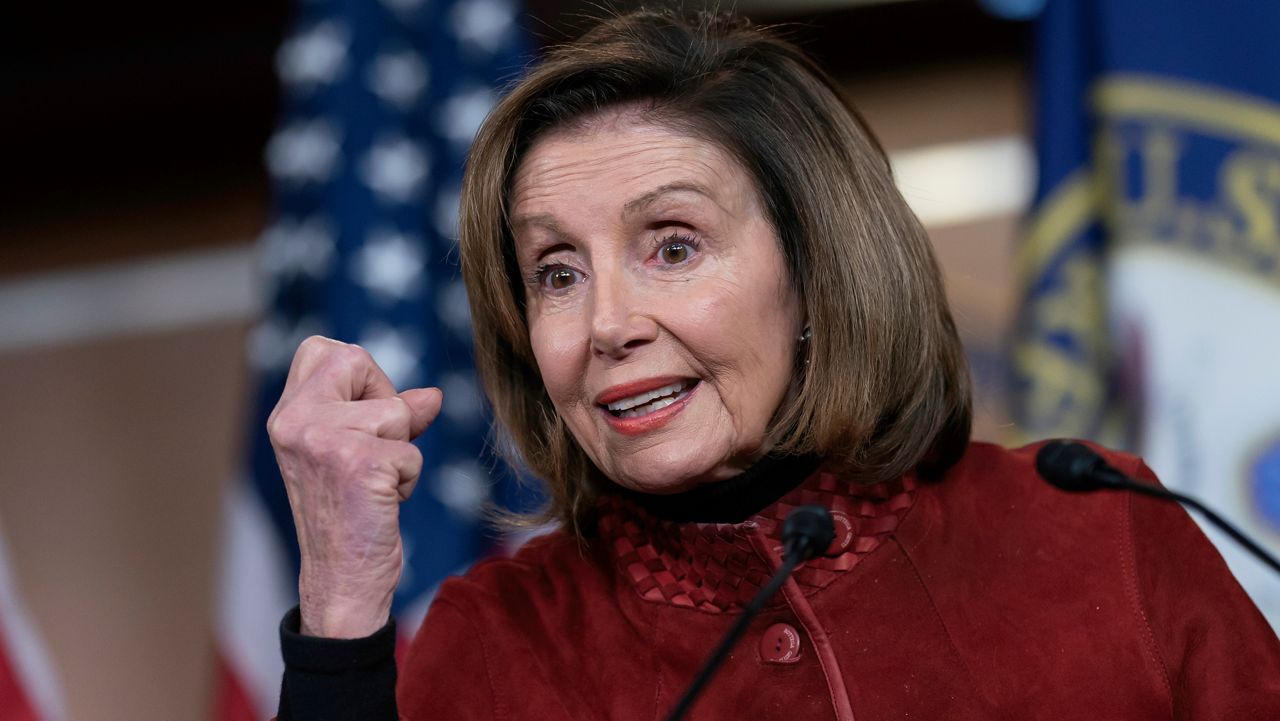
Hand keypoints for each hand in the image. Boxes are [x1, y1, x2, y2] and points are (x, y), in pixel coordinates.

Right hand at [267, 336, 442, 637]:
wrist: (341, 583)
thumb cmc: (349, 517)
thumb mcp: (357, 453)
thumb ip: (389, 415)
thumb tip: (431, 396)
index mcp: (285, 416)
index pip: (323, 348)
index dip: (359, 376)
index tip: (363, 418)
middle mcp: (294, 422)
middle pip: (356, 358)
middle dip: (383, 401)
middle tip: (373, 449)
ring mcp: (323, 441)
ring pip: (395, 411)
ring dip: (401, 450)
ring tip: (376, 485)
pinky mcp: (358, 464)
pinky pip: (411, 451)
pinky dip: (409, 478)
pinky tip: (384, 503)